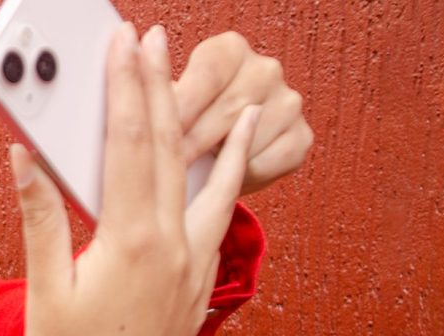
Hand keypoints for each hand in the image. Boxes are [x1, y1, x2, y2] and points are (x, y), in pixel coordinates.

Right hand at [0, 24, 260, 335]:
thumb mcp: (46, 289)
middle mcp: (174, 251)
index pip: (129, 146)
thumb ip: (41, 217)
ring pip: (212, 188)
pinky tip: (229, 177)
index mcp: (132, 244)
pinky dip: (227, 190)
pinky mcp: (196, 291)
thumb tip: (25, 157)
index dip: (127, 89)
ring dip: (223, 141)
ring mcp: (192, 272)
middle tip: (156, 43)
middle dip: (162, 91)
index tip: (124, 46)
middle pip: (170, 152)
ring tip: (244, 105)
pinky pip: (217, 224)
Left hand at [174, 31, 313, 194]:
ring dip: (220, 162)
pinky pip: (270, 162)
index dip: (183, 107)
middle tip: (170, 165)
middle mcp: (265, 69)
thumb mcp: (168, 100)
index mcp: (229, 50)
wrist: (218, 145)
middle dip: (194, 142)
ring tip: (192, 175)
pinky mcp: (301, 137)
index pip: (208, 74)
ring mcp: (289, 102)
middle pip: (229, 108)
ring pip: (251, 138)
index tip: (161, 134)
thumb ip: (160, 97)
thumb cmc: (185, 118)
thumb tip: (142, 97)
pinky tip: (225, 178)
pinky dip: (245, 175)